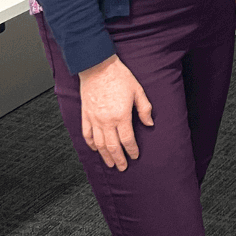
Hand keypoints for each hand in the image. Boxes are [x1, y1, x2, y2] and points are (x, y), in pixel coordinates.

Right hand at [79, 55, 153, 170]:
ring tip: (110, 164)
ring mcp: (94, 119)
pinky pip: (87, 134)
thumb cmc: (119, 77)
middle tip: (123, 168)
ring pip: (99, 144)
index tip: (135, 156)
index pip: (127, 139)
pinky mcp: (85, 115)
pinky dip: (91, 144)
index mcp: (121, 116)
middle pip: (112, 146)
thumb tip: (150, 123)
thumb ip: (144, 109)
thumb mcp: (138, 91)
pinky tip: (95, 149)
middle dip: (119, 159)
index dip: (132, 150)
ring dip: (105, 156)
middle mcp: (106, 121)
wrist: (97, 67)